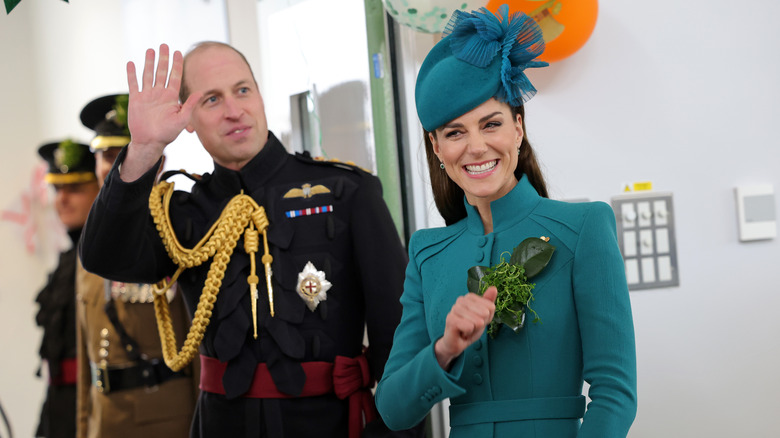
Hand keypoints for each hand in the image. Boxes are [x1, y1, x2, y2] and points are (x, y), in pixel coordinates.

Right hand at [120, 44, 200, 181]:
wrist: (150, 142)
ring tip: (150, 50)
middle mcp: (159, 94)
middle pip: (161, 72)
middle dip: (163, 59)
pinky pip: (133, 84)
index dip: (177, 65)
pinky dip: (132, 74)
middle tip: (164, 45)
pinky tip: (131, 63)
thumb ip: (189, 105)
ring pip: (148, 75)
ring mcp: (147, 96)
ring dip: (149, 63)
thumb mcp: (182, 119)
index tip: (178, 52)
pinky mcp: (136, 100)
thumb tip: (201, 92)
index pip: (175, 77)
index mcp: (171, 97)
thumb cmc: (167, 133)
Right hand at [434, 286, 496, 369]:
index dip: (487, 318)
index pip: (490, 307)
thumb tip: (493, 288)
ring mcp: (454, 309)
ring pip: (478, 321)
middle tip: (472, 326)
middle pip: (485, 313)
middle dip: (481, 324)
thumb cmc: (470, 328)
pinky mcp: (451, 319)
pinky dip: (468, 333)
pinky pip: (470, 327)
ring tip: (466, 330)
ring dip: (474, 330)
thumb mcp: (483, 316)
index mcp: (469, 297)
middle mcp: (461, 300)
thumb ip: (488, 302)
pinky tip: (461, 332)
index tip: (478, 321)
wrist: (456, 343)